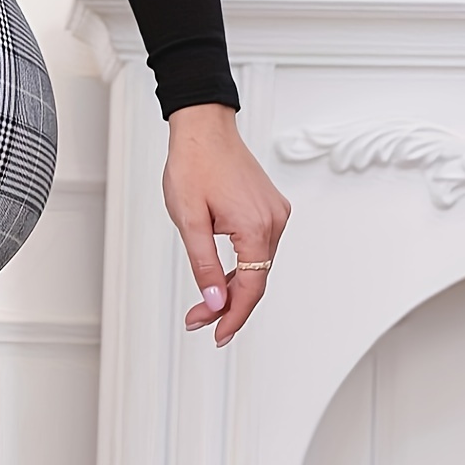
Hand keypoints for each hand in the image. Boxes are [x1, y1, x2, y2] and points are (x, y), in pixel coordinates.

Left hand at [162, 104, 290, 344]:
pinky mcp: (269, 209)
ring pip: (257, 266)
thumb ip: (203, 265)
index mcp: (256, 226)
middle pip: (255, 280)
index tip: (217, 335)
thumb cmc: (194, 165)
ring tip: (204, 305)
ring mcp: (275, 214)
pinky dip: (240, 268)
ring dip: (232, 288)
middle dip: (227, 306)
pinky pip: (258, 249)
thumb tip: (214, 302)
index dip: (234, 316)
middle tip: (198, 322)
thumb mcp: (189, 221)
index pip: (251, 287)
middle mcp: (274, 221)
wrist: (203, 128)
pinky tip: (219, 279)